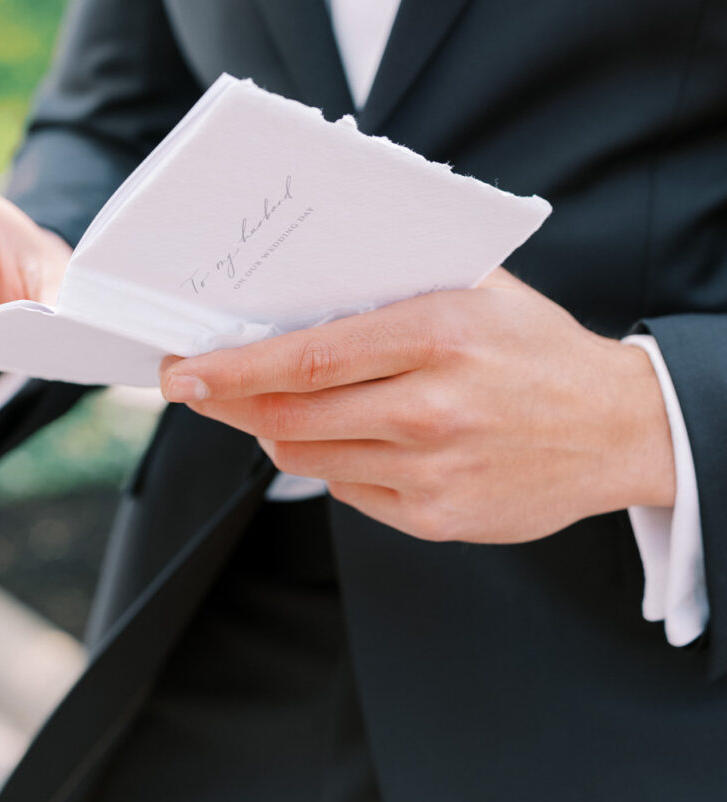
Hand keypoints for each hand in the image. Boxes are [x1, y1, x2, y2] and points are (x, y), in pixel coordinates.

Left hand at [160, 270, 674, 542]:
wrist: (616, 428)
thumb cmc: (536, 348)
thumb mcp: (477, 287)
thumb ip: (394, 282)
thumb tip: (297, 286)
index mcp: (435, 336)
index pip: (305, 360)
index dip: (233, 369)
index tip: (186, 371)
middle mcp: (430, 408)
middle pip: (290, 419)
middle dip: (230, 405)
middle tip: (202, 389)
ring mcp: (433, 471)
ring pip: (309, 458)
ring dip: (275, 432)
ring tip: (273, 407)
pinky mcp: (437, 519)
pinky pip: (348, 490)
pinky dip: (330, 462)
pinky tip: (346, 436)